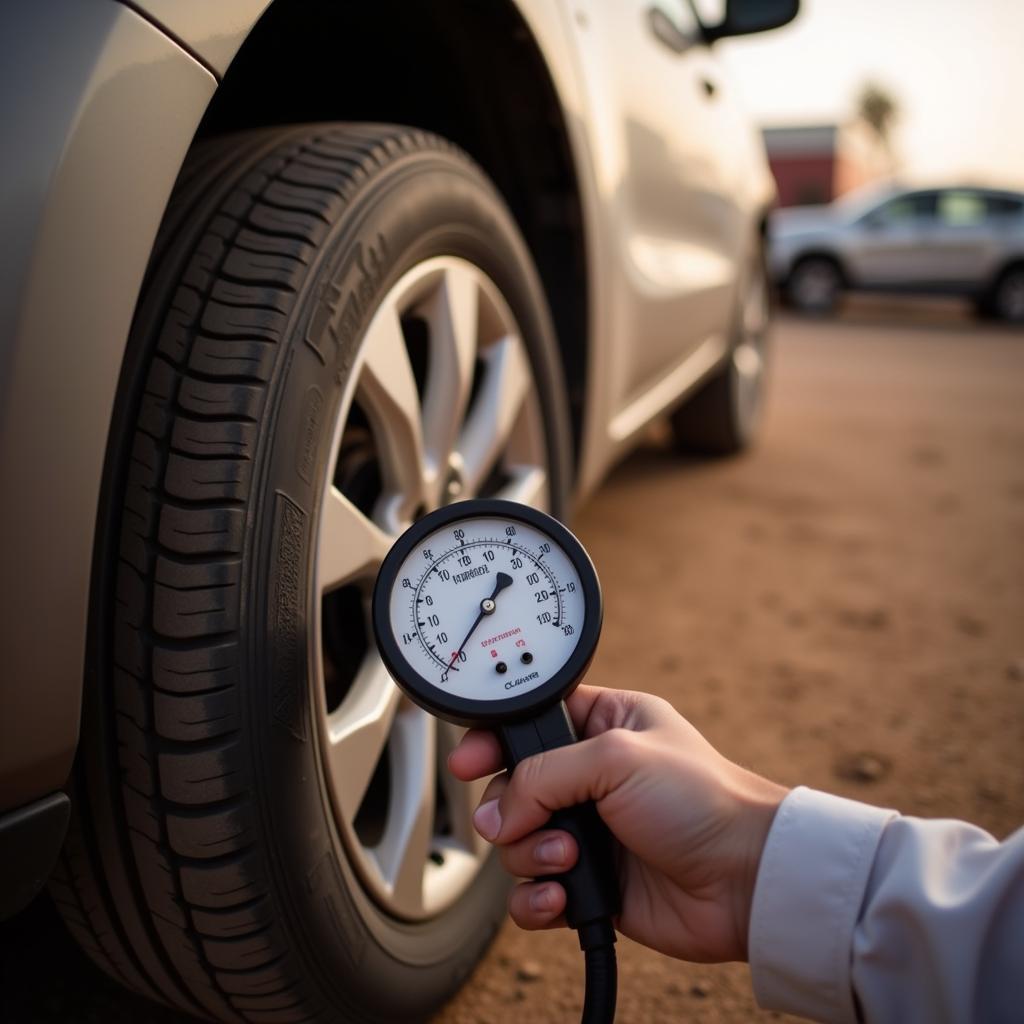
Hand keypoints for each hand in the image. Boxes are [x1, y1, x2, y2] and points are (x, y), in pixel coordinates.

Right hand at [448, 686, 786, 962]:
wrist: (743, 880)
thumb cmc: (703, 800)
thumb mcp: (616, 757)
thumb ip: (543, 772)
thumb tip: (496, 810)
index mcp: (603, 724)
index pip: (531, 721)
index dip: (495, 739)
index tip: (469, 759)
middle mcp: (592, 776)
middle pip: (512, 787)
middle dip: (510, 808)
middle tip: (526, 819)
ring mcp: (589, 831)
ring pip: (516, 842)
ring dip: (531, 855)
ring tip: (570, 857)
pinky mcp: (590, 883)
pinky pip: (533, 893)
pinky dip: (538, 899)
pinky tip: (564, 896)